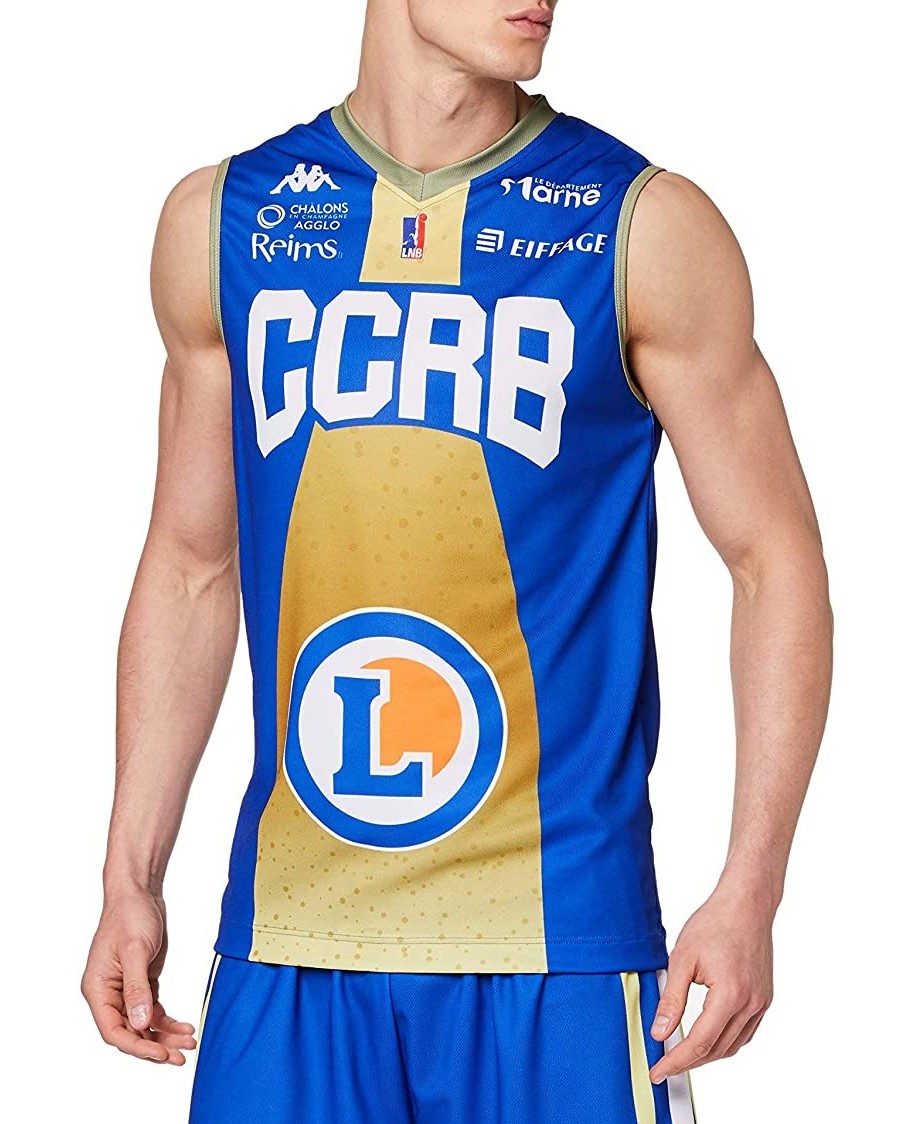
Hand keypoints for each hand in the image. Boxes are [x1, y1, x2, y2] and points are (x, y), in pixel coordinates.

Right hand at [81, 889, 196, 1064]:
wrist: (139, 893)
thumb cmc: (130, 915)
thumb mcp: (135, 951)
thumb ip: (137, 989)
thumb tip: (139, 1024)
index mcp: (97, 989)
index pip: (113, 1030)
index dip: (137, 1046)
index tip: (161, 1053)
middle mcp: (108, 993)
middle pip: (129, 1032)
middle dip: (155, 1046)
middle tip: (181, 1056)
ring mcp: (125, 989)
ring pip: (143, 1024)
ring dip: (164, 1035)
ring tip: (189, 1042)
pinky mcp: (141, 982)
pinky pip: (152, 1010)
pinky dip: (167, 1020)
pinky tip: (184, 1026)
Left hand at [648, 880, 773, 1083]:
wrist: (746, 905)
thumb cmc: (714, 923)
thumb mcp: (682, 958)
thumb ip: (671, 999)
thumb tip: (660, 1032)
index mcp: (729, 996)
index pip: (699, 1042)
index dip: (676, 1061)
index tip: (658, 1072)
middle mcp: (750, 1005)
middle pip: (716, 1049)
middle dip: (688, 1062)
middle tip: (664, 1066)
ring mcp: (761, 1003)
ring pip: (733, 1045)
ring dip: (707, 1055)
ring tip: (681, 1055)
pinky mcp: (764, 999)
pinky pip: (745, 1033)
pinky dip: (725, 1042)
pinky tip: (708, 1038)